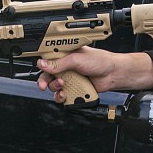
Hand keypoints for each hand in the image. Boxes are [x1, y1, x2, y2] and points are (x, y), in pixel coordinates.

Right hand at [36, 47, 152, 102]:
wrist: (112, 74)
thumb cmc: (99, 61)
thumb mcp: (77, 59)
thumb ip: (59, 63)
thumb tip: (42, 64)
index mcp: (65, 55)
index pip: (47, 59)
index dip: (41, 65)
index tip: (40, 69)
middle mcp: (65, 66)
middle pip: (47, 75)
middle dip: (44, 80)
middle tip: (44, 85)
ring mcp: (69, 78)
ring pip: (53, 86)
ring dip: (55, 88)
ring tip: (63, 86)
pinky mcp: (73, 89)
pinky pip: (62, 95)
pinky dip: (61, 97)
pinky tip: (66, 94)